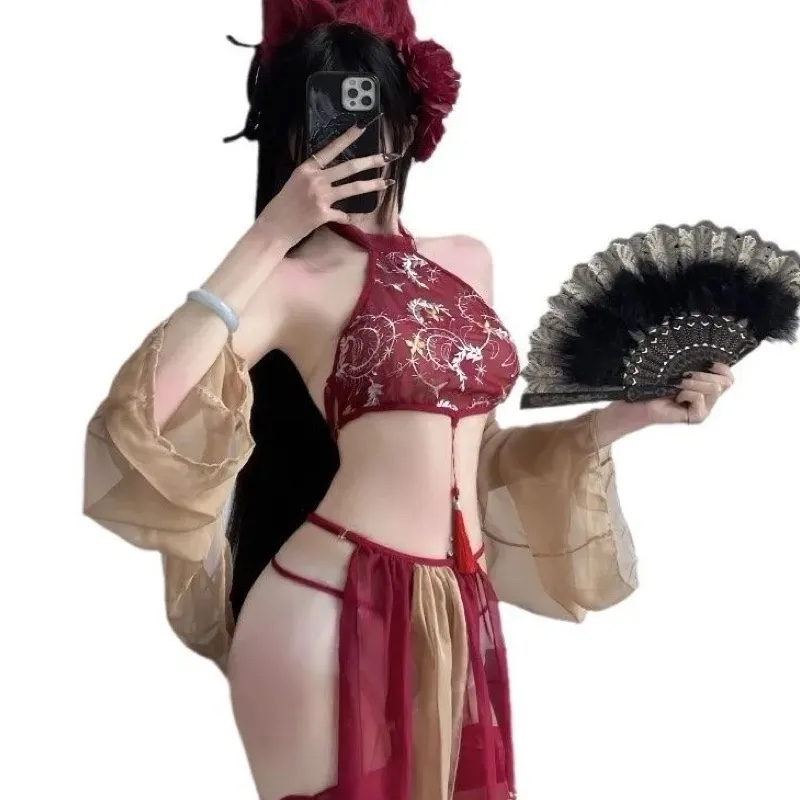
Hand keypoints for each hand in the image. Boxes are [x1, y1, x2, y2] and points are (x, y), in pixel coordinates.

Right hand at [256, 119, 396, 248]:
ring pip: (353, 188)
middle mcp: (315, 179)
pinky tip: (351, 219)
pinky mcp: (324, 214)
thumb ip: (313, 176)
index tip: (363, 126)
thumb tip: (330, 173)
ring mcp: (320, 197)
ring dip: (373, 185)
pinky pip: (343, 215)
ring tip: (387, 182)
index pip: (331, 148)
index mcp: (306, 168)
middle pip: (349, 167)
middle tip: (388, 156)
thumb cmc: (282, 207)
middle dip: (372, 161)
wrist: (273, 229)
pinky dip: (348, 218)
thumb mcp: (295, 183)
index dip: (348, 137)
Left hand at [642, 362, 734, 424]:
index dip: (722, 369)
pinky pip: (699, 397)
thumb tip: (713, 358)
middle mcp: (710, 398)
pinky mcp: (698, 416)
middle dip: (703, 375)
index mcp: (708, 385)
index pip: (729, 378)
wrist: (642, 402)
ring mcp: (705, 409)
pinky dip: (686, 393)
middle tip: (684, 377)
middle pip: (724, 383)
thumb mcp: (682, 372)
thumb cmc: (659, 385)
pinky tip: (676, 398)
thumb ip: (699, 367)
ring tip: (678, 386)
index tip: (708, 364)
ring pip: (713, 389)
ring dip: (692, 383)